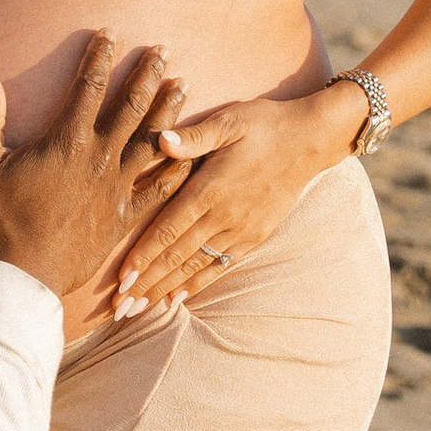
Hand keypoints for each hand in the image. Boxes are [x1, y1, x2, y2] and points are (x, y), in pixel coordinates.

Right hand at [0, 38, 190, 340]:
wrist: (23, 274)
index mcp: (66, 140)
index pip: (88, 86)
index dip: (100, 56)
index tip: (111, 33)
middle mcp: (98, 158)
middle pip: (131, 106)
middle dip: (148, 73)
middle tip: (164, 49)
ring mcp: (117, 188)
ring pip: (153, 140)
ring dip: (169, 110)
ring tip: (183, 84)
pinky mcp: (126, 217)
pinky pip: (160, 189)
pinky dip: (176, 168)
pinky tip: (189, 153)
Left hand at [133, 84, 361, 300]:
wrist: (311, 142)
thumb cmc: (264, 125)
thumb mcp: (229, 120)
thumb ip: (194, 136)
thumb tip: (161, 139)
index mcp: (211, 188)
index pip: (169, 229)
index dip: (143, 256)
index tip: (121, 279)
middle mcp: (224, 216)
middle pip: (177, 256)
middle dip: (146, 283)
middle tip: (119, 308)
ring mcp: (241, 230)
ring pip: (195, 267)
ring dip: (165, 289)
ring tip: (139, 310)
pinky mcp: (254, 237)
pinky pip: (220, 266)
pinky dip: (197, 284)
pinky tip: (176, 299)